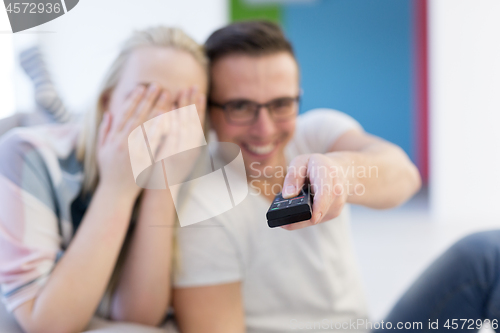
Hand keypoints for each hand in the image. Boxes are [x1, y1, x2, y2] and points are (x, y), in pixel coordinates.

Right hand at [97, 83, 171, 199]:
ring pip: (150, 125)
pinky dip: (164, 128)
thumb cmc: (109, 171)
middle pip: (139, 116)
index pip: (125, 114)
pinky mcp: (146, 159)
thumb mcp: (101, 150)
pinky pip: (157, 141)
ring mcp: (136, 151)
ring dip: (159, 109)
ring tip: (167, 96)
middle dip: (149, 99)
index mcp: (114, 138)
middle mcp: (124, 142)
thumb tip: (109, 113)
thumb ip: (104, 131)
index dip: (134, 99)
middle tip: (158, 85)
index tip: (141, 87)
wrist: (116, 193)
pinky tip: (171, 118)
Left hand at [281, 153, 347, 229]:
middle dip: (302, 217)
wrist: (339, 169)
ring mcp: (338, 203)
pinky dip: (305, 217)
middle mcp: (337, 189)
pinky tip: (299, 210)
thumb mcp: (300, 162)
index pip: (326, 191)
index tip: (313, 218)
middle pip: (321, 209)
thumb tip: (288, 195)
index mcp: (327, 172)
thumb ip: (293, 176)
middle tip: (283, 222)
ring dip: (302, 218)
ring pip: (317, 217)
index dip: (320, 205)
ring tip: (289, 212)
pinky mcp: (334, 212)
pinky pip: (317, 219)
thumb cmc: (315, 165)